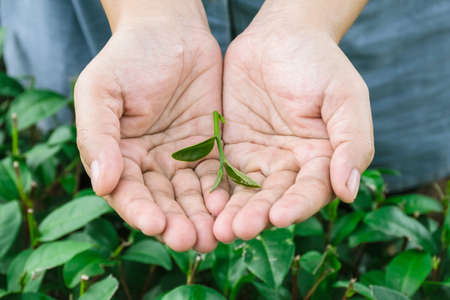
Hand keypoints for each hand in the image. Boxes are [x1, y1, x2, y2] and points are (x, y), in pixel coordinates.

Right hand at [75, 3, 227, 251]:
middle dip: (176, 223)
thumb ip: (98, 136)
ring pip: (191, 196)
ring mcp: (182, 158)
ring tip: (213, 237)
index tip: (155, 224)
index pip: (128, 192)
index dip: (140, 210)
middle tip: (190, 242)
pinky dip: (222, 194)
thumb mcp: (101, 91)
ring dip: (201, 218)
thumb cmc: (128, 58)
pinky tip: (228, 208)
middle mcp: (151, 163)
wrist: (171, 32)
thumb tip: (102, 184)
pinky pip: (217, 175)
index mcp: (120, 155)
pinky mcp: (210, 148)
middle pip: (163, 202)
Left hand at [214, 10, 373, 241]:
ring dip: (234, 211)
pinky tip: (206, 203)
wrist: (280, 36)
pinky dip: (215, 190)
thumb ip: (352, 142)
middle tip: (239, 231)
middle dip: (258, 215)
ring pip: (247, 192)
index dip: (296, 206)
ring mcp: (259, 158)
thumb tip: (348, 192)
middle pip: (274, 198)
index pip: (310, 191)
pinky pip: (223, 173)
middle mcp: (290, 165)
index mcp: (321, 158)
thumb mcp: (345, 97)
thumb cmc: (318, 63)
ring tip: (219, 229)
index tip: (279, 217)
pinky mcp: (232, 148)